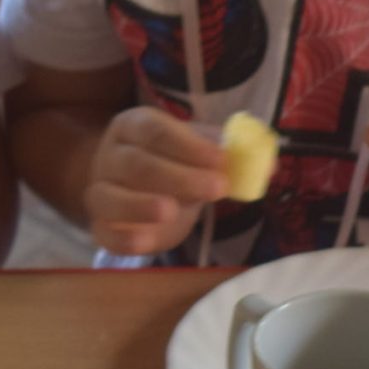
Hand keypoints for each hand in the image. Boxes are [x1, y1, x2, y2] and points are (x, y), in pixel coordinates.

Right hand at [87, 107, 227, 256]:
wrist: (135, 185)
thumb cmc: (172, 162)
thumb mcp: (198, 150)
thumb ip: (228, 154)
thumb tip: (268, 165)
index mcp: (134, 126)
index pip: (155, 131)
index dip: (188, 145)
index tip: (220, 159)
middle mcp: (111, 155)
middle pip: (137, 164)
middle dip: (179, 177)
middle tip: (216, 188)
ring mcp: (100, 191)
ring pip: (111, 196)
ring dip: (141, 205)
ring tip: (170, 211)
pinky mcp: (100, 226)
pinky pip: (106, 233)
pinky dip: (123, 239)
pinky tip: (145, 241)